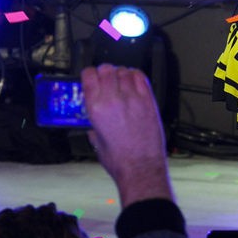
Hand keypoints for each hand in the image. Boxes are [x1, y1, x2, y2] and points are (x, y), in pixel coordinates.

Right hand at [81, 64, 172, 208]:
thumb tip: (94, 123)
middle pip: (106, 69)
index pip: (89, 76)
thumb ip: (95, 126)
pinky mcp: (148, 101)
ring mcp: (132, 98)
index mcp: (96, 109)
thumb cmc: (119, 160)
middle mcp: (113, 100)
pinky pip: (141, 77)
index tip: (90, 75)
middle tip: (106, 78)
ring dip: (120, 73)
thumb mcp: (97, 141)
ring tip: (120, 82)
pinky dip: (136, 75)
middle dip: (104, 71)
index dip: (89, 73)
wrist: (140, 168)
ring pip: (124, 71)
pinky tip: (133, 82)